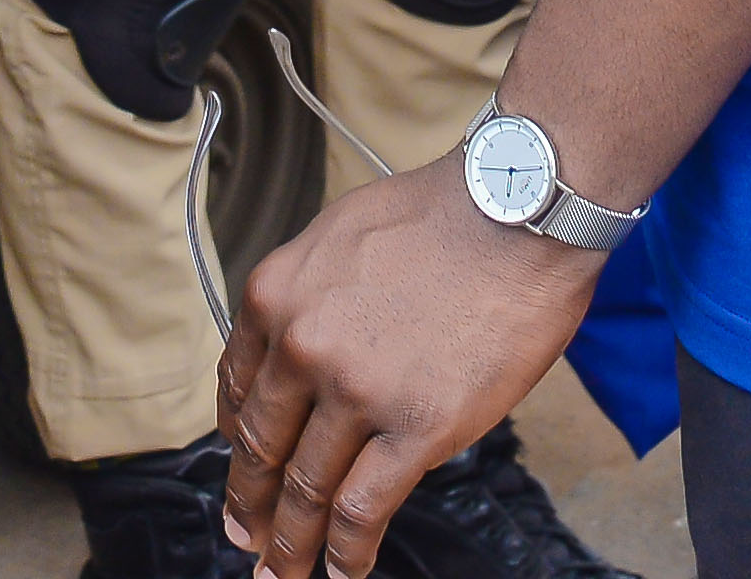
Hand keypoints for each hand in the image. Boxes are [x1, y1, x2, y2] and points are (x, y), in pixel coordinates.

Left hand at [215, 156, 598, 577]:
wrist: (514, 208)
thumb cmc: (440, 214)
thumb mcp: (339, 236)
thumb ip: (309, 298)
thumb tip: (302, 350)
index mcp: (276, 296)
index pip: (237, 389)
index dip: (236, 445)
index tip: (241, 474)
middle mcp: (302, 346)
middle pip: (263, 447)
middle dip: (251, 505)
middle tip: (246, 540)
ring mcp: (357, 391)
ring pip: (307, 488)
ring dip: (293, 542)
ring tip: (287, 573)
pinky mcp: (417, 427)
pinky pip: (364, 508)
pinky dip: (347, 552)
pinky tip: (344, 571)